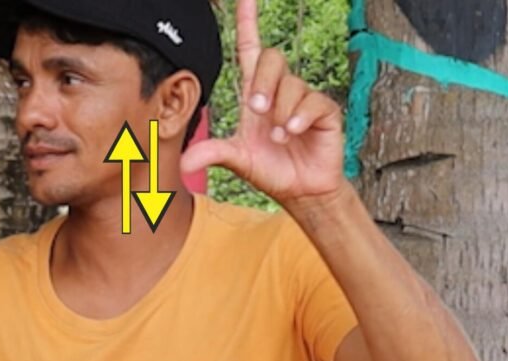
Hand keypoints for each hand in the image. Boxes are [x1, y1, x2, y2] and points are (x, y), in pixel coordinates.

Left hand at [180, 0, 344, 203]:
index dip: (248, 22)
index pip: (251, 49)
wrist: (300, 191)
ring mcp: (302, 99)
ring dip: (280, 113)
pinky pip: (312, 101)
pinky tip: (293, 132)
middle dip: (263, 83)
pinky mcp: (324, 111)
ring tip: (279, 137)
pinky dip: (299, 118)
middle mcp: (279, 91)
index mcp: (256, 95)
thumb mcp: (237, 160)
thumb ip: (213, 154)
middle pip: (271, 59)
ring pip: (291, 84)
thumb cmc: (271, 170)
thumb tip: (184, 162)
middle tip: (257, 110)